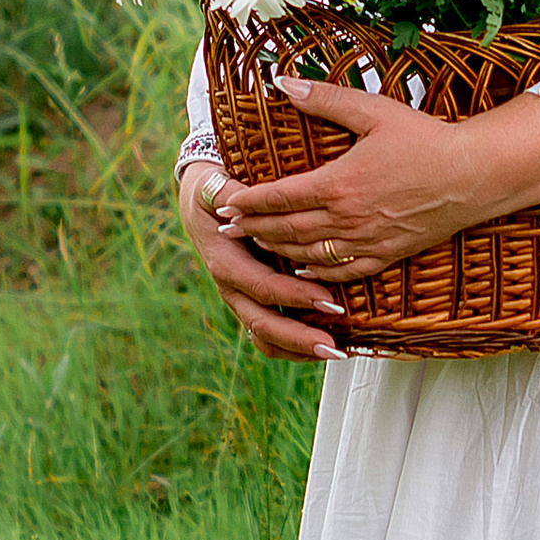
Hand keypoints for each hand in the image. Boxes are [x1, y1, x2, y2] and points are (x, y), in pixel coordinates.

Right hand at [177, 156, 345, 362]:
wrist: (202, 204)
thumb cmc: (214, 192)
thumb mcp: (216, 187)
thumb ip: (231, 195)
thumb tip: (244, 200)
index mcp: (225, 261)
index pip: (261, 286)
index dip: (295, 296)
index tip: (330, 299)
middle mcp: (232, 288)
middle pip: (262, 325)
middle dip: (299, 339)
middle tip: (334, 347)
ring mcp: (242, 300)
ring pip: (266, 339)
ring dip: (300, 349)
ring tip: (336, 353)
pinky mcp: (253, 304)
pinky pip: (271, 337)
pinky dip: (297, 346)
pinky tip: (327, 344)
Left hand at [217, 77, 539, 285]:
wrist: (474, 175)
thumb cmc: (425, 138)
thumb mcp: (374, 111)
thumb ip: (326, 99)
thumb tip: (282, 82)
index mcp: (339, 182)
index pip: (280, 196)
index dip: (248, 202)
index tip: (224, 202)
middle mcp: (348, 218)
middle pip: (286, 228)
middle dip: (252, 228)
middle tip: (225, 229)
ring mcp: (367, 241)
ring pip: (309, 252)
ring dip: (277, 249)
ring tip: (255, 244)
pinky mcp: (387, 254)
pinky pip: (342, 271)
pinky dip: (316, 271)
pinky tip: (302, 267)